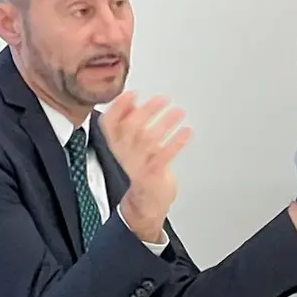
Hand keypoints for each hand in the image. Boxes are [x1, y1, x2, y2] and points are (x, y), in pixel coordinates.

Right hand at [104, 93, 190, 241]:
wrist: (146, 202)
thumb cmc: (142, 169)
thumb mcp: (130, 146)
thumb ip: (130, 124)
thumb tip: (134, 101)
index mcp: (116, 145)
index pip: (109, 123)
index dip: (118, 107)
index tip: (133, 94)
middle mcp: (125, 154)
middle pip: (130, 128)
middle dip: (147, 111)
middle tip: (163, 99)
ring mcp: (139, 165)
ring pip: (149, 140)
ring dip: (165, 124)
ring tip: (179, 112)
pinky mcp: (154, 175)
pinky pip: (165, 156)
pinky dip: (177, 142)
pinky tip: (187, 132)